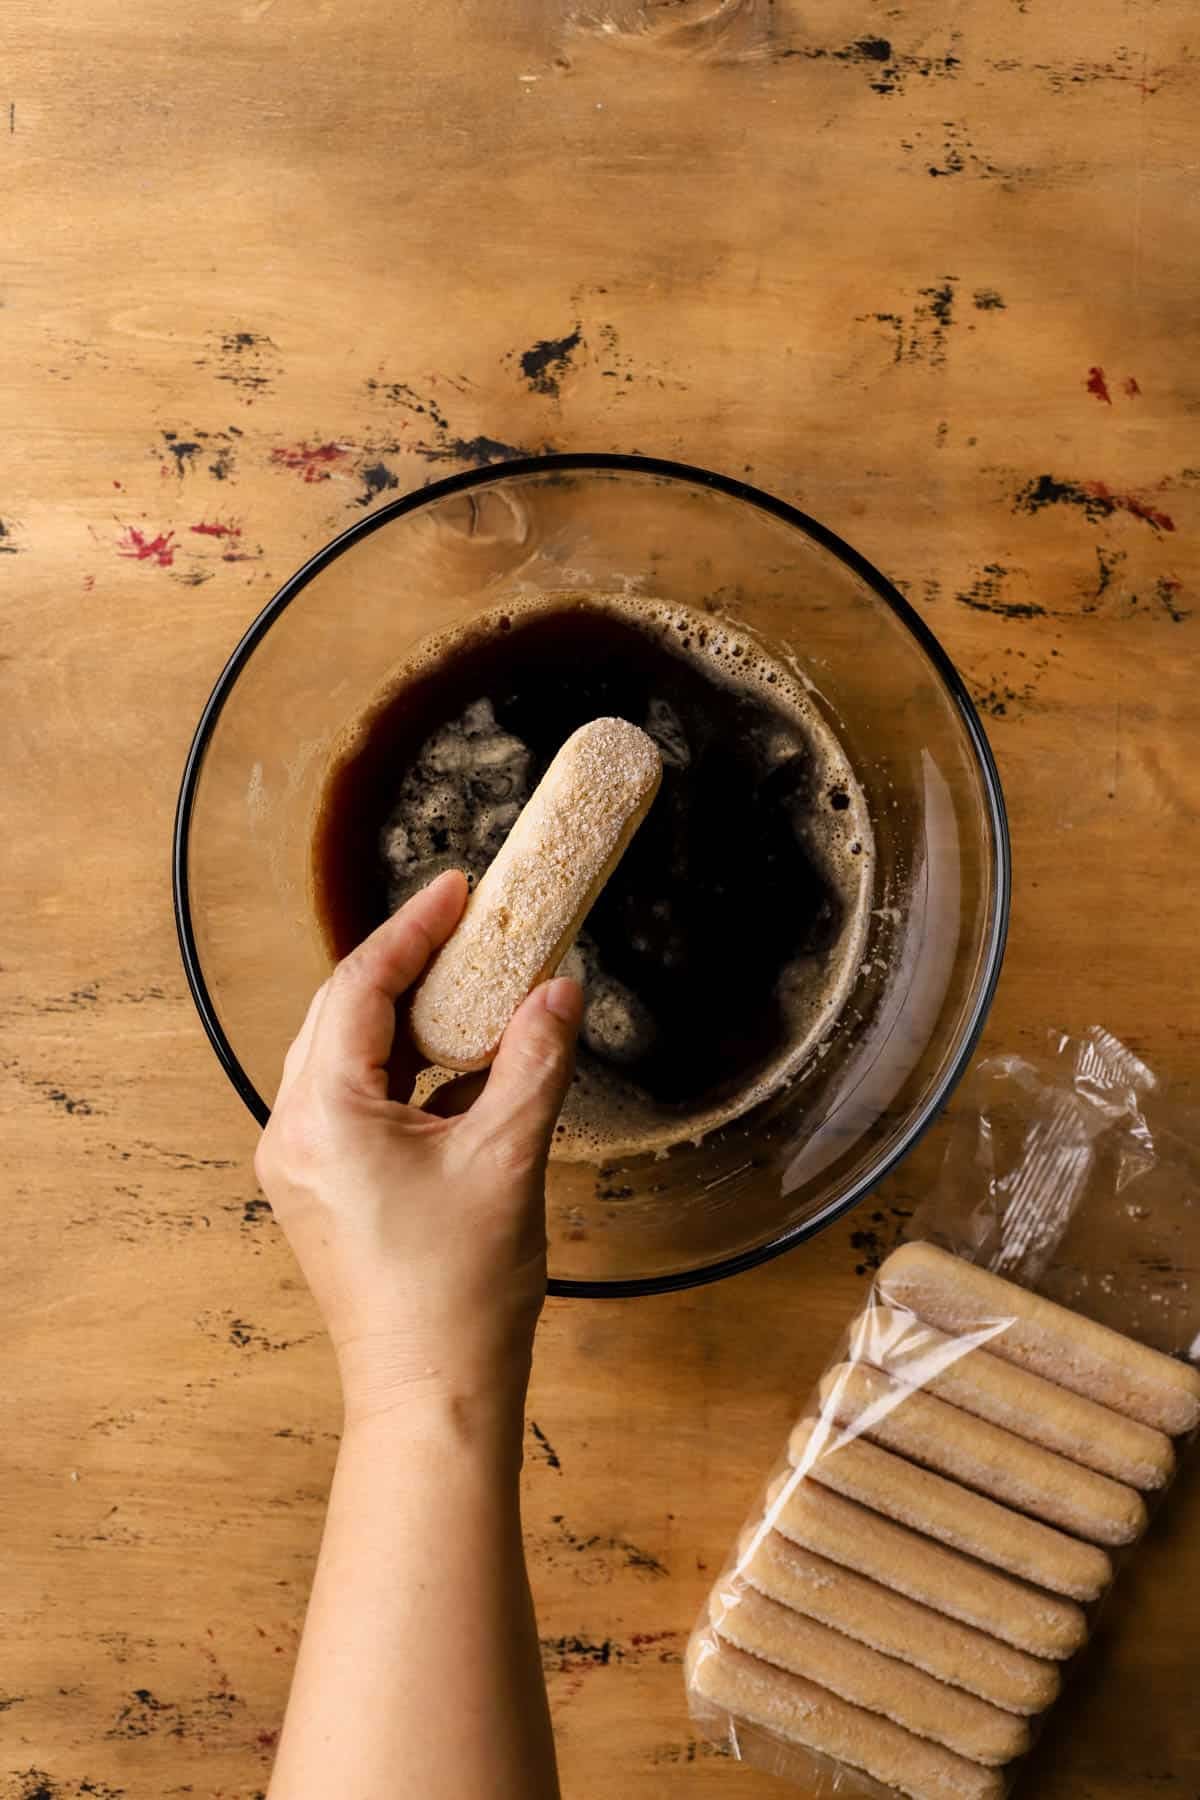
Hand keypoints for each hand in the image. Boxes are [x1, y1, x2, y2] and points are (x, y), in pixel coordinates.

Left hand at [254, 869, 582, 1431]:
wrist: (433, 1395)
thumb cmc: (460, 1291)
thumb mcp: (508, 1157)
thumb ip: (534, 1060)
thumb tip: (560, 989)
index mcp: (324, 1116)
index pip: (361, 988)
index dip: (413, 930)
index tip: (458, 889)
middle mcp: (294, 1133)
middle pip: (342, 1013)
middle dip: (406, 964)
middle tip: (467, 925)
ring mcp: (300, 1165)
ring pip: (345, 1056)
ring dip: (405, 1017)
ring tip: (469, 982)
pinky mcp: (322, 1190)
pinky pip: (355, 1101)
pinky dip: (404, 1070)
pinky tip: (459, 1061)